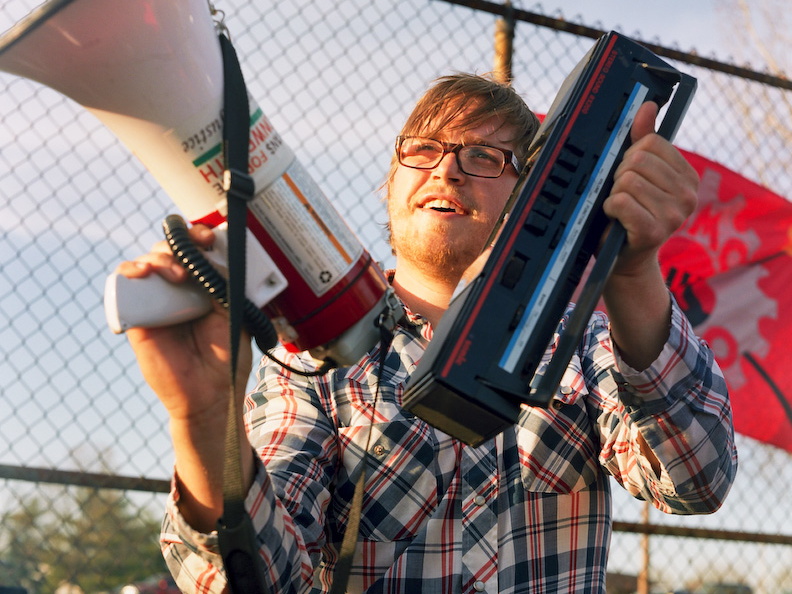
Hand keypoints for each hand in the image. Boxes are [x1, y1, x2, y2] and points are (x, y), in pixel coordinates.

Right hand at [114, 224, 252, 422]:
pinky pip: (124, 286)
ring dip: (158, 257)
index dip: (198, 235)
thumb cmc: (227, 356)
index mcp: (204, 285)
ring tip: (176, 275)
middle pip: (169, 250)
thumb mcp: (235, 312)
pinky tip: (142, 272)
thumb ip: (226, 283)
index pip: (196, 250)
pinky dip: (129, 271)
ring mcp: (157, 301)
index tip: (209, 237)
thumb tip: (214, 255)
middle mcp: (179, 290)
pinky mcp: (137, 317)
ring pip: (147, 262)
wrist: (211, 393)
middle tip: (195, 254)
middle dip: (180, 243)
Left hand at [603, 101, 698, 279]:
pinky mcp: (654, 231)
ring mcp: (674, 215)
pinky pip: (621, 202)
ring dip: (613, 194)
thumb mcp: (638, 174)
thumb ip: (643, 141)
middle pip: (637, 160)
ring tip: (619, 208)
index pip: (652, 142)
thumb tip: (648, 106)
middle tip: (622, 194)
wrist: (625, 257)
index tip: (629, 174)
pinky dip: (610, 208)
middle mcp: (688, 195)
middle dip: (619, 175)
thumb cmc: (630, 213)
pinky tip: (615, 218)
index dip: (630, 156)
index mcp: (688, 176)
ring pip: (627, 181)